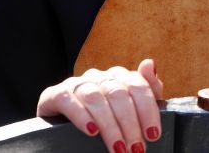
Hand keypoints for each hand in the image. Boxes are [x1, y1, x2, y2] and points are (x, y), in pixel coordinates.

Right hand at [37, 59, 162, 149]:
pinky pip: (68, 99)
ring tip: (119, 148)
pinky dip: (81, 115)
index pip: (137, 85)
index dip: (147, 109)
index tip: (153, 134)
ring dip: (110, 125)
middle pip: (118, 93)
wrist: (63, 130)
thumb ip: (145, 90)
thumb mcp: (128, 109)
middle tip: (135, 149)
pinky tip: (91, 131)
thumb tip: (149, 64)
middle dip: (130, 124)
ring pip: (95, 97)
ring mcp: (76, 84)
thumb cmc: (103, 120)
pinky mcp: (55, 94)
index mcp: (118, 77)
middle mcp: (98, 77)